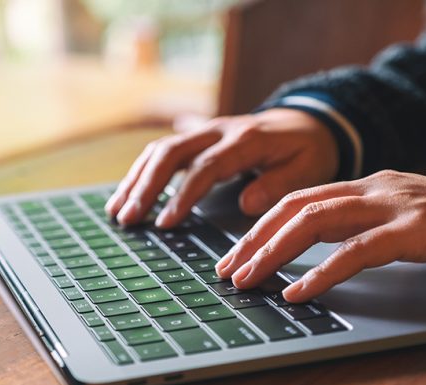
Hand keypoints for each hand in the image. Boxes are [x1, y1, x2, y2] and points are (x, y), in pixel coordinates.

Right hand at [105, 108, 338, 227]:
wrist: (308, 121)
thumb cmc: (308, 149)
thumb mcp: (308, 168)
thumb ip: (278, 185)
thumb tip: (246, 204)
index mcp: (246, 139)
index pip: (205, 167)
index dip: (182, 195)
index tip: (165, 222)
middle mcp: (219, 130)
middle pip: (171, 153)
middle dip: (145, 186)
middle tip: (127, 218)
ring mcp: (205, 131)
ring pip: (160, 149)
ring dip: (136, 179)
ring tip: (117, 210)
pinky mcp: (198, 136)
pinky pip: (163, 150)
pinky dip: (142, 171)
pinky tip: (128, 192)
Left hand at [215, 170, 425, 302]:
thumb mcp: (393, 219)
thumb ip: (352, 227)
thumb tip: (302, 250)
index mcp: (363, 185)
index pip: (294, 199)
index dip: (258, 227)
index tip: (233, 254)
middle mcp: (373, 188)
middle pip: (295, 206)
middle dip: (253, 239)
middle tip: (227, 270)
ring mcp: (395, 205)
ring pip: (316, 221)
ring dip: (274, 252)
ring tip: (248, 280)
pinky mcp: (417, 229)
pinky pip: (358, 251)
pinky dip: (323, 271)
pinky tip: (299, 291)